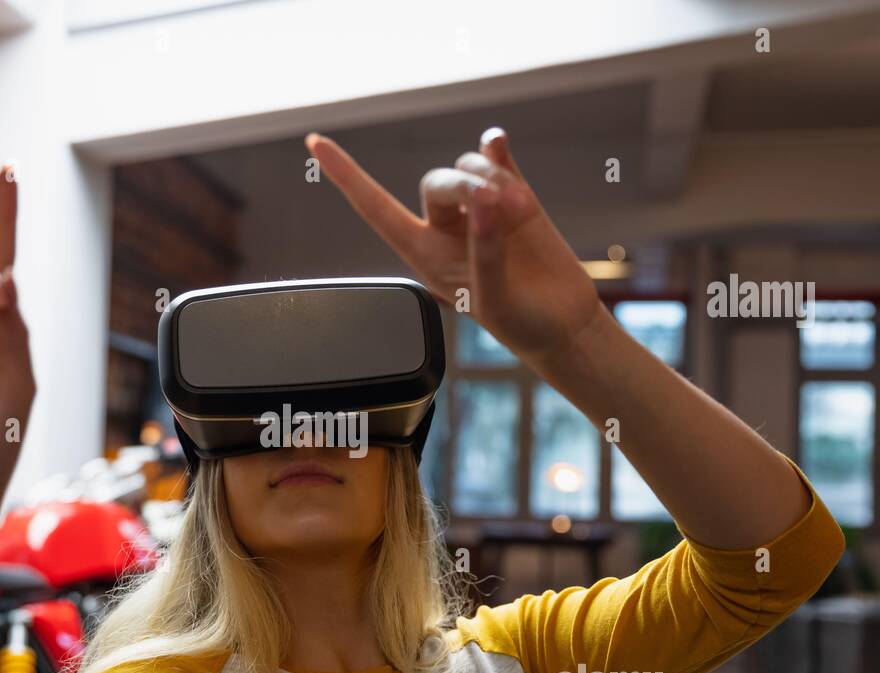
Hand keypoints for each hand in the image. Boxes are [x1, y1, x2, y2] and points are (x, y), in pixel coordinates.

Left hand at [306, 127, 601, 357]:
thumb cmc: (520, 322)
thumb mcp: (494, 296)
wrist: (564, 324)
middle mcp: (447, 229)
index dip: (347, 177)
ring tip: (518, 206)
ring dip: (491, 176)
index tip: (315, 143)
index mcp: (425, 256)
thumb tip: (487, 202)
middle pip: (437, 183)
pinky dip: (494, 148)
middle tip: (495, 200)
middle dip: (465, 185)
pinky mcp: (516, 200)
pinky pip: (498, 161)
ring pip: (469, 169)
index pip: (377, 210)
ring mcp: (482, 210)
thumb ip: (485, 249)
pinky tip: (496, 142)